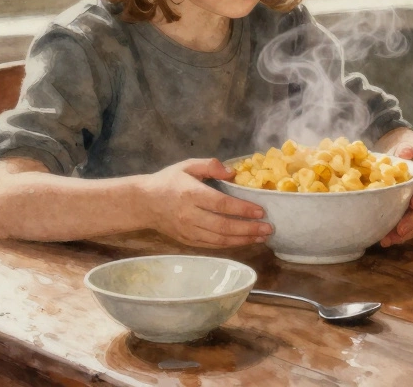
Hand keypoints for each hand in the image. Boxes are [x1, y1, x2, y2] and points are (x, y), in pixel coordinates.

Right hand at [139, 158, 272, 247]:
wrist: (143, 203)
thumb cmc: (168, 181)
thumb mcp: (187, 165)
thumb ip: (210, 165)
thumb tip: (233, 172)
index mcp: (191, 194)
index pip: (221, 204)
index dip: (242, 209)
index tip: (261, 211)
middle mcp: (189, 215)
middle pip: (223, 226)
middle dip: (248, 229)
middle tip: (268, 229)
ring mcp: (188, 231)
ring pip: (219, 239)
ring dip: (242, 240)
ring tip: (261, 237)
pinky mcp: (187, 241)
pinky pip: (211, 246)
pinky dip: (229, 245)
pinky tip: (244, 241)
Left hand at [376, 128, 412, 246]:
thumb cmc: (408, 153)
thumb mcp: (407, 147)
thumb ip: (407, 150)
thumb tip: (405, 153)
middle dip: (412, 221)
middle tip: (399, 230)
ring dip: (405, 233)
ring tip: (388, 240)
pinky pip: (411, 225)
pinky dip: (401, 235)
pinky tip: (387, 240)